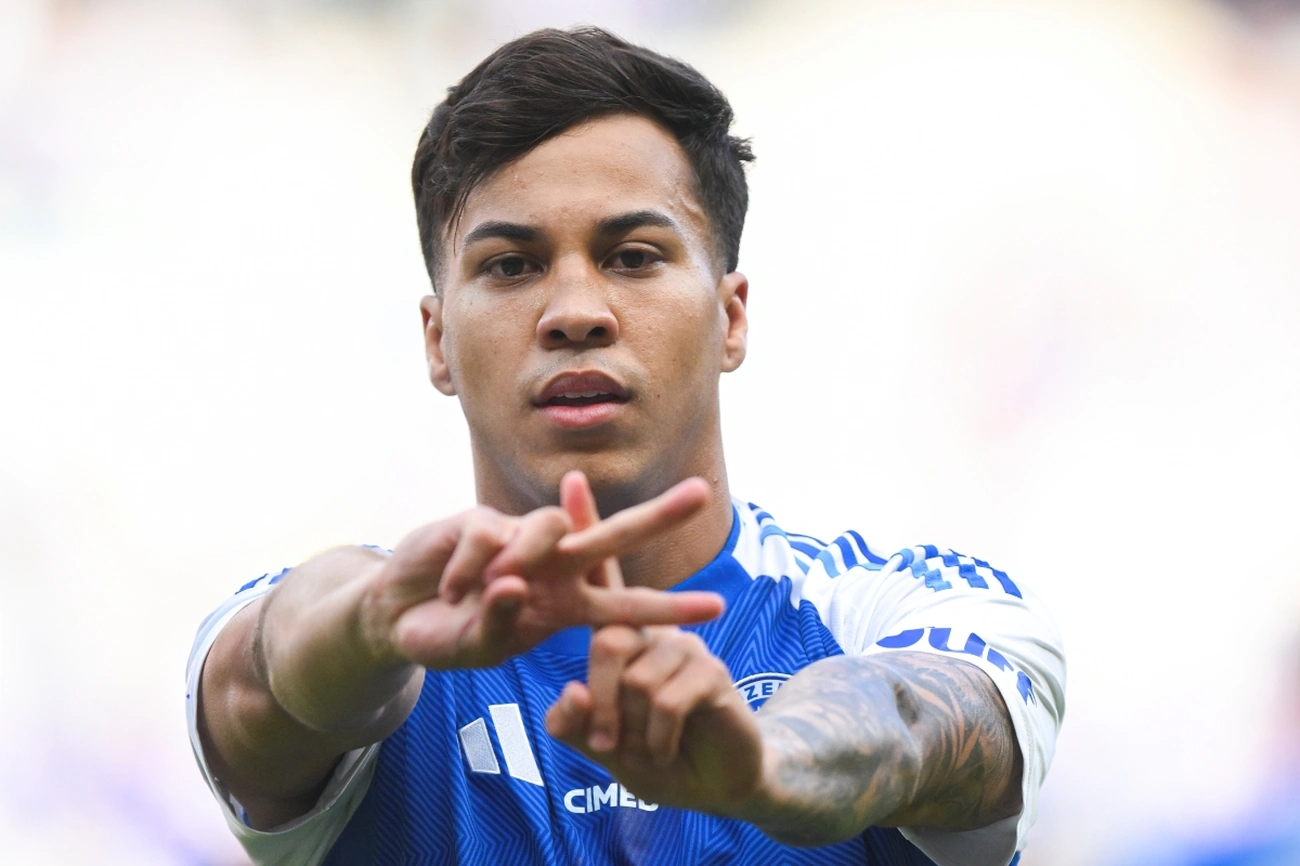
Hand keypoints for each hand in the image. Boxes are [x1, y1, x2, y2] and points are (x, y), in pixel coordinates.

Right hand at [358, 472, 724, 669]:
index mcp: (565, 605)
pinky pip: (489, 536)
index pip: (626, 607)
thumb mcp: (479, 649)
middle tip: (702, 494)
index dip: (669, 608)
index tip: (718, 607)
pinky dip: (469, 568)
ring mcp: (520, 539)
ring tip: (478, 594)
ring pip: (550, 526)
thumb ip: (502, 625)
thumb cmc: (449, 636)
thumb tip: (517, 583)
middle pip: (614, 536)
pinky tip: (451, 589)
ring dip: (520, 559)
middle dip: (659, 515)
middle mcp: (552, 567)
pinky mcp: (482, 519)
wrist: (395, 618)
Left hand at [544, 624, 764, 815]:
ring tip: (645, 755)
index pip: (588, 631)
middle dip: (602, 708)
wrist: (711, 788)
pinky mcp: (713, 672)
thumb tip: (571, 692)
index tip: (590, 730)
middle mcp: (653, 632)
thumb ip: (572, 724)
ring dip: (634, 734)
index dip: (580, 680)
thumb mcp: (601, 748)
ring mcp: (686, 648)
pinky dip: (658, 740)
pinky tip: (664, 753)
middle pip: (607, 644)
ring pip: (638, 680)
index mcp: (621, 639)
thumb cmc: (652, 756)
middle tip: (606, 748)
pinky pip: (667, 703)